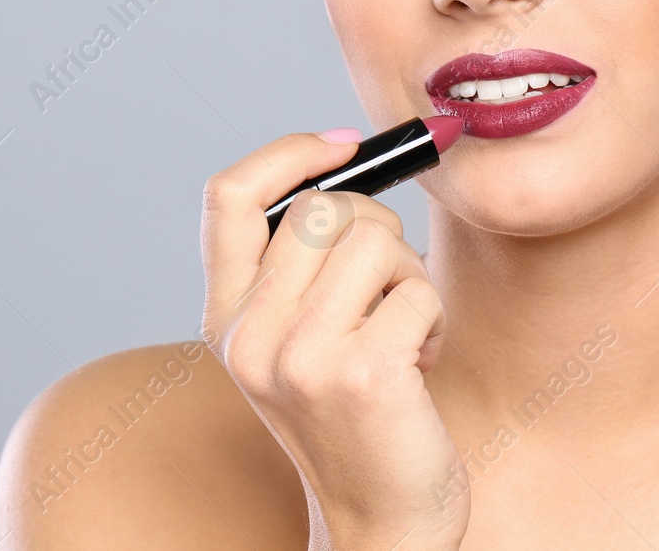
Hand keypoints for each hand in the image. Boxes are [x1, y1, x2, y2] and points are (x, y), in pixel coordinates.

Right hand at [201, 131, 468, 550]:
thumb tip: (347, 159)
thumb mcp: (302, 335)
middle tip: (388, 285)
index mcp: (226, 318)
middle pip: (323, 207)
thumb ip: (302, 261)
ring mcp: (300, 358)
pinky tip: (415, 366)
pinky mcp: (361, 375)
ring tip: (399, 331)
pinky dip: (432, 319)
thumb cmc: (358, 413)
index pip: (229, 196)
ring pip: (375, 240)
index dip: (290, 152)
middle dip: (376, 229)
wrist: (381, 518)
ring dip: (409, 277)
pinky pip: (419, 292)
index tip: (346, 146)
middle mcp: (248, 337)